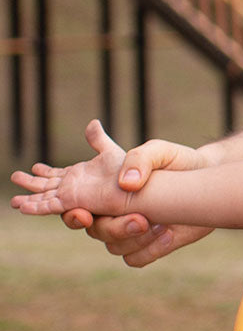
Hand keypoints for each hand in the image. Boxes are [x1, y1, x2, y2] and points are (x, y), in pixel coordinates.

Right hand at [11, 119, 131, 218]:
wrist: (139, 187)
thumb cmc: (130, 172)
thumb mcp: (110, 152)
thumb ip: (98, 140)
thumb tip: (93, 123)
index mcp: (81, 176)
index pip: (58, 175)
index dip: (46, 173)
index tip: (35, 168)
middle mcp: (75, 188)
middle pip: (46, 187)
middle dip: (31, 186)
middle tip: (15, 179)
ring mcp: (73, 196)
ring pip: (45, 198)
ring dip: (29, 199)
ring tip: (14, 202)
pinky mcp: (75, 202)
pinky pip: (52, 205)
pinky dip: (37, 206)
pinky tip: (24, 207)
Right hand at [56, 128, 213, 266]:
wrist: (207, 178)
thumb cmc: (177, 162)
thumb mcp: (160, 152)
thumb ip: (139, 159)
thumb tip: (125, 184)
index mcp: (104, 190)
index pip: (74, 207)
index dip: (73, 214)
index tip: (86, 214)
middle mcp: (113, 213)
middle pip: (95, 231)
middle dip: (115, 228)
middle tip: (142, 219)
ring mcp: (130, 231)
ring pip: (115, 247)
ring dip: (137, 239)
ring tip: (164, 221)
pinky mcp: (150, 245)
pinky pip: (136, 259)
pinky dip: (151, 250)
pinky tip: (170, 234)